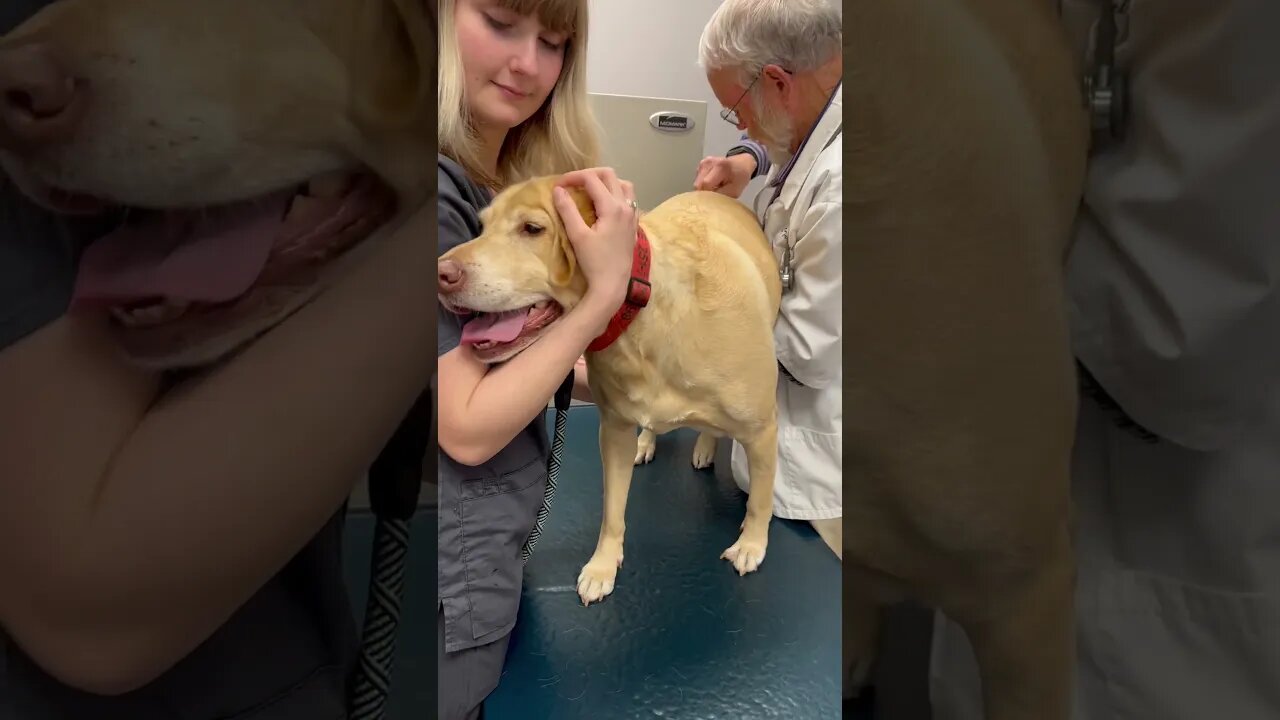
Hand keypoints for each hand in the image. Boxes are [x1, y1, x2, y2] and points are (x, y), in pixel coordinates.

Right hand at [553, 167, 638, 311]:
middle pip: (609, 175)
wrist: (612, 284)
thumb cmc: (594, 262)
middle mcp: (625, 206)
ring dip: (606, 182)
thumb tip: (558, 190)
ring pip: (623, 185)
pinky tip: (605, 205)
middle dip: (589, 174)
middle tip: (573, 183)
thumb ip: (567, 210)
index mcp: (612, 207)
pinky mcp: (633, 224)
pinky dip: (616, 194)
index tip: (558, 185)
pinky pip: (629, 199)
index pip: (592, 179)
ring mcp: (632, 215)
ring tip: (590, 190)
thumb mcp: (577, 235)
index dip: (573, 177)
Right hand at [693, 153, 755, 197]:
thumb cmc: (740, 178)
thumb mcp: (734, 191)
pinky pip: (698, 179)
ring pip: (696, 182)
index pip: (705, 185)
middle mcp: (709, 162)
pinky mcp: (701, 164)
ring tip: (715, 186)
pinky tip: (712, 182)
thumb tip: (708, 202)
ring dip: (704, 188)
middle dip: (705, 192)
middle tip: (716, 192)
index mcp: (720, 167)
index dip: (708, 195)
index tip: (714, 198)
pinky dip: (704, 183)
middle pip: (698, 184)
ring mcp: (704, 162)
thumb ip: (720, 197)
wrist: (740, 164)